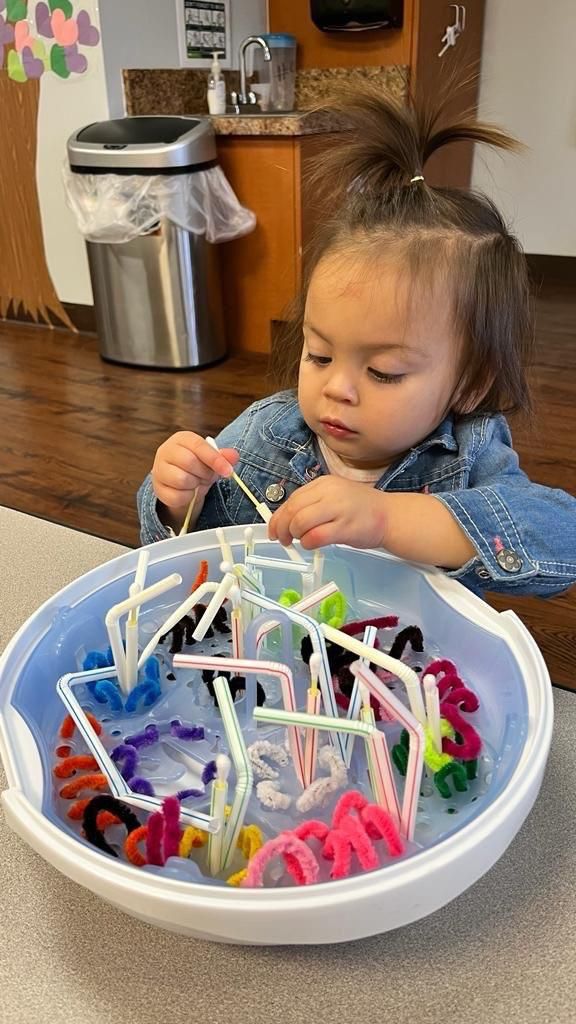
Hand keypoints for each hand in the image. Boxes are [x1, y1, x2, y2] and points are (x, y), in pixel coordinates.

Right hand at [152, 432, 238, 511]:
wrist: (179, 483)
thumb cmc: (196, 467)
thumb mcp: (211, 459)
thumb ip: (223, 456)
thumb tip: (234, 456)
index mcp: (181, 439)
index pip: (198, 446)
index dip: (215, 459)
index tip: (228, 471)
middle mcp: (166, 451)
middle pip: (189, 462)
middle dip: (205, 473)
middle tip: (209, 476)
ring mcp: (159, 470)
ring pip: (181, 480)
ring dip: (195, 485)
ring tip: (196, 482)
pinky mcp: (158, 489)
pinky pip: (176, 496)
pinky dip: (187, 498)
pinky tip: (188, 492)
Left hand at [268, 478, 386, 549]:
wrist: (390, 516)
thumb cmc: (361, 509)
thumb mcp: (334, 497)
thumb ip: (312, 504)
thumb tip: (285, 520)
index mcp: (324, 484)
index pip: (292, 499)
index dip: (278, 517)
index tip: (273, 529)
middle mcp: (330, 493)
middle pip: (293, 510)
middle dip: (282, 528)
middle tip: (283, 540)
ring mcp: (338, 509)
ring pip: (301, 523)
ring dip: (295, 536)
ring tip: (301, 541)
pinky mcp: (345, 528)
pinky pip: (315, 537)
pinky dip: (308, 543)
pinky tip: (312, 545)